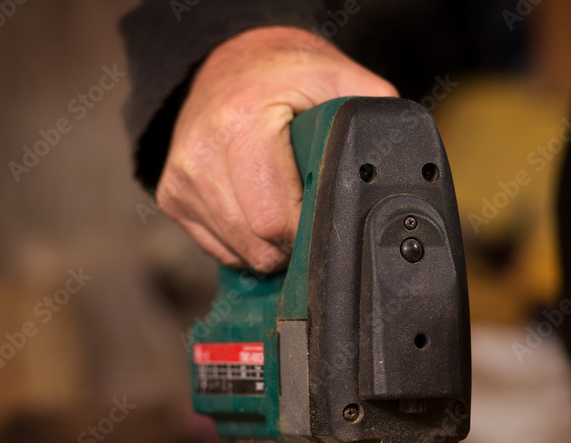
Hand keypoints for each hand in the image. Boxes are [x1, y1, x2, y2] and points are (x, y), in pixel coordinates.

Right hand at [157, 26, 396, 271]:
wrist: (228, 61)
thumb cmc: (283, 73)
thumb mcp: (336, 77)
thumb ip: (371, 114)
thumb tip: (398, 158)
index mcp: (241, 125)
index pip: (276, 221)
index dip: (313, 230)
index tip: (329, 217)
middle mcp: (202, 155)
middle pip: (259, 245)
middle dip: (295, 243)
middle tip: (313, 216)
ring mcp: (182, 179)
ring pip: (240, 253)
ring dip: (271, 245)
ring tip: (286, 206)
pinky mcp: (172, 197)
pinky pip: (220, 250)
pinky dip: (246, 241)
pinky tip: (259, 208)